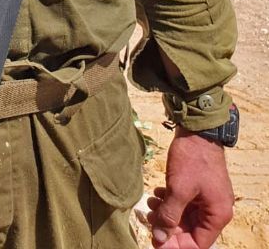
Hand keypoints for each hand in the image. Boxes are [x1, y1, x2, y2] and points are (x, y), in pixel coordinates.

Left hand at [147, 127, 233, 247]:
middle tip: (149, 217)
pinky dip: (170, 201)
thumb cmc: (192, 159)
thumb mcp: (179, 189)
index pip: (197, 244)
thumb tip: (159, 238)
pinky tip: (157, 192)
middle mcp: (215, 210)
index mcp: (217, 215)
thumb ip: (169, 215)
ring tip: (151, 202)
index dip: (176, 245)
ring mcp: (207, 198)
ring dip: (166, 213)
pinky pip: (183, 203)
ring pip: (184, 216)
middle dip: (168, 226)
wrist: (197, 129)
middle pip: (189, 231)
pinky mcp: (198, 187)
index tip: (156, 240)